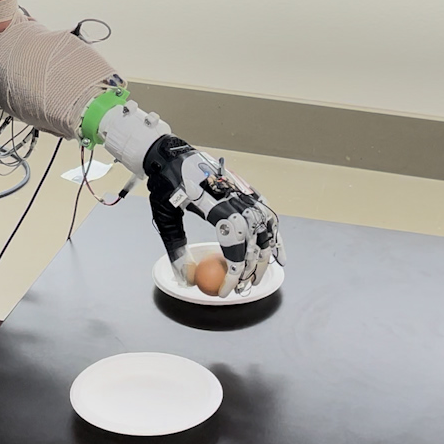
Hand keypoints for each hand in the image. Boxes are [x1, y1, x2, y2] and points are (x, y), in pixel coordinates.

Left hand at [144, 139, 282, 296]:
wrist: (172, 154)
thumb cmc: (165, 185)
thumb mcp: (165, 216)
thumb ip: (176, 247)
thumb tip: (185, 279)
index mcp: (213, 200)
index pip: (233, 241)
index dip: (233, 269)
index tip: (226, 289)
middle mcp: (234, 195)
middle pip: (252, 238)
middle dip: (249, 268)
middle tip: (239, 288)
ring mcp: (243, 191)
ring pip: (265, 228)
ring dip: (264, 256)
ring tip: (256, 276)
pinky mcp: (246, 191)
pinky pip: (267, 216)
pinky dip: (274, 237)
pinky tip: (278, 256)